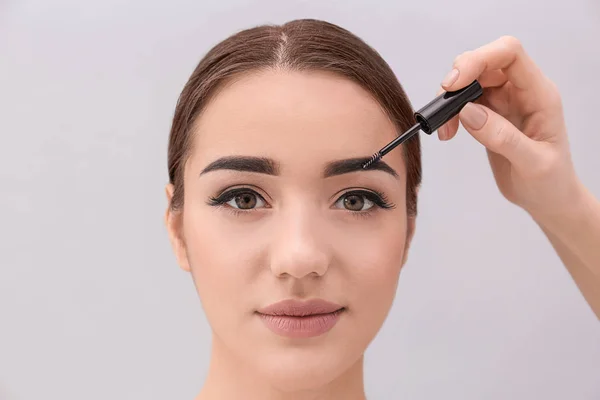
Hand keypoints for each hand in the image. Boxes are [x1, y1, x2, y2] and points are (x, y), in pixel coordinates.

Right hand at [438, 36, 583, 221]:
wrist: (548, 200)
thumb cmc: (550, 183)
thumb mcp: (532, 164)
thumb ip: (502, 137)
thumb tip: (468, 112)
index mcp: (540, 95)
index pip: (510, 55)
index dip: (480, 59)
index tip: (454, 84)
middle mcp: (522, 92)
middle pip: (486, 62)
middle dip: (459, 77)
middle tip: (442, 105)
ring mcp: (505, 102)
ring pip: (472, 81)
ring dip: (451, 99)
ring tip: (444, 128)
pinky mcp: (491, 115)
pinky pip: (466, 102)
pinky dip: (450, 113)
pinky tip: (448, 132)